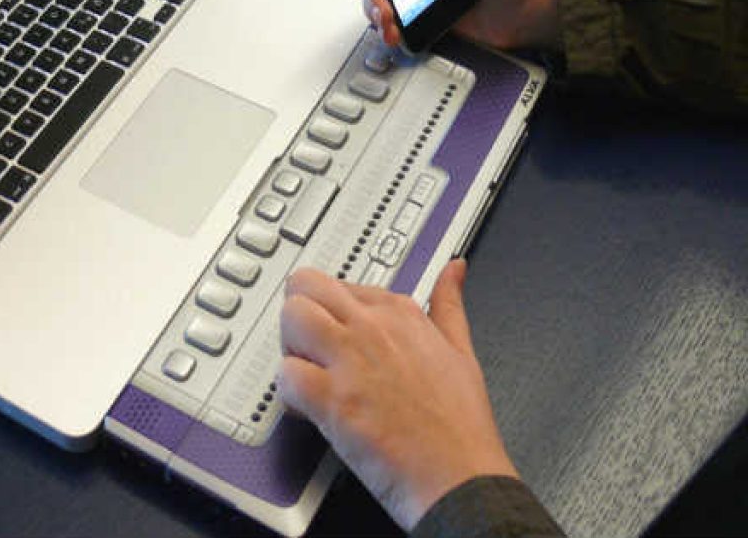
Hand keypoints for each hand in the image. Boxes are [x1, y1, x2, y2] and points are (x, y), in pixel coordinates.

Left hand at [279, 261, 517, 529]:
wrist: (461, 479)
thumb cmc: (461, 426)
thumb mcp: (461, 350)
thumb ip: (449, 304)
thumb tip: (454, 270)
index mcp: (400, 312)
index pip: (338, 284)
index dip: (332, 316)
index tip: (341, 342)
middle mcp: (373, 327)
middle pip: (305, 286)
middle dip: (299, 316)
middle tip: (312, 351)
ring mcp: (352, 360)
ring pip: (291, 317)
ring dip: (289, 348)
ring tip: (310, 376)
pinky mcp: (333, 399)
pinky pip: (285, 374)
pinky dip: (288, 395)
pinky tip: (310, 410)